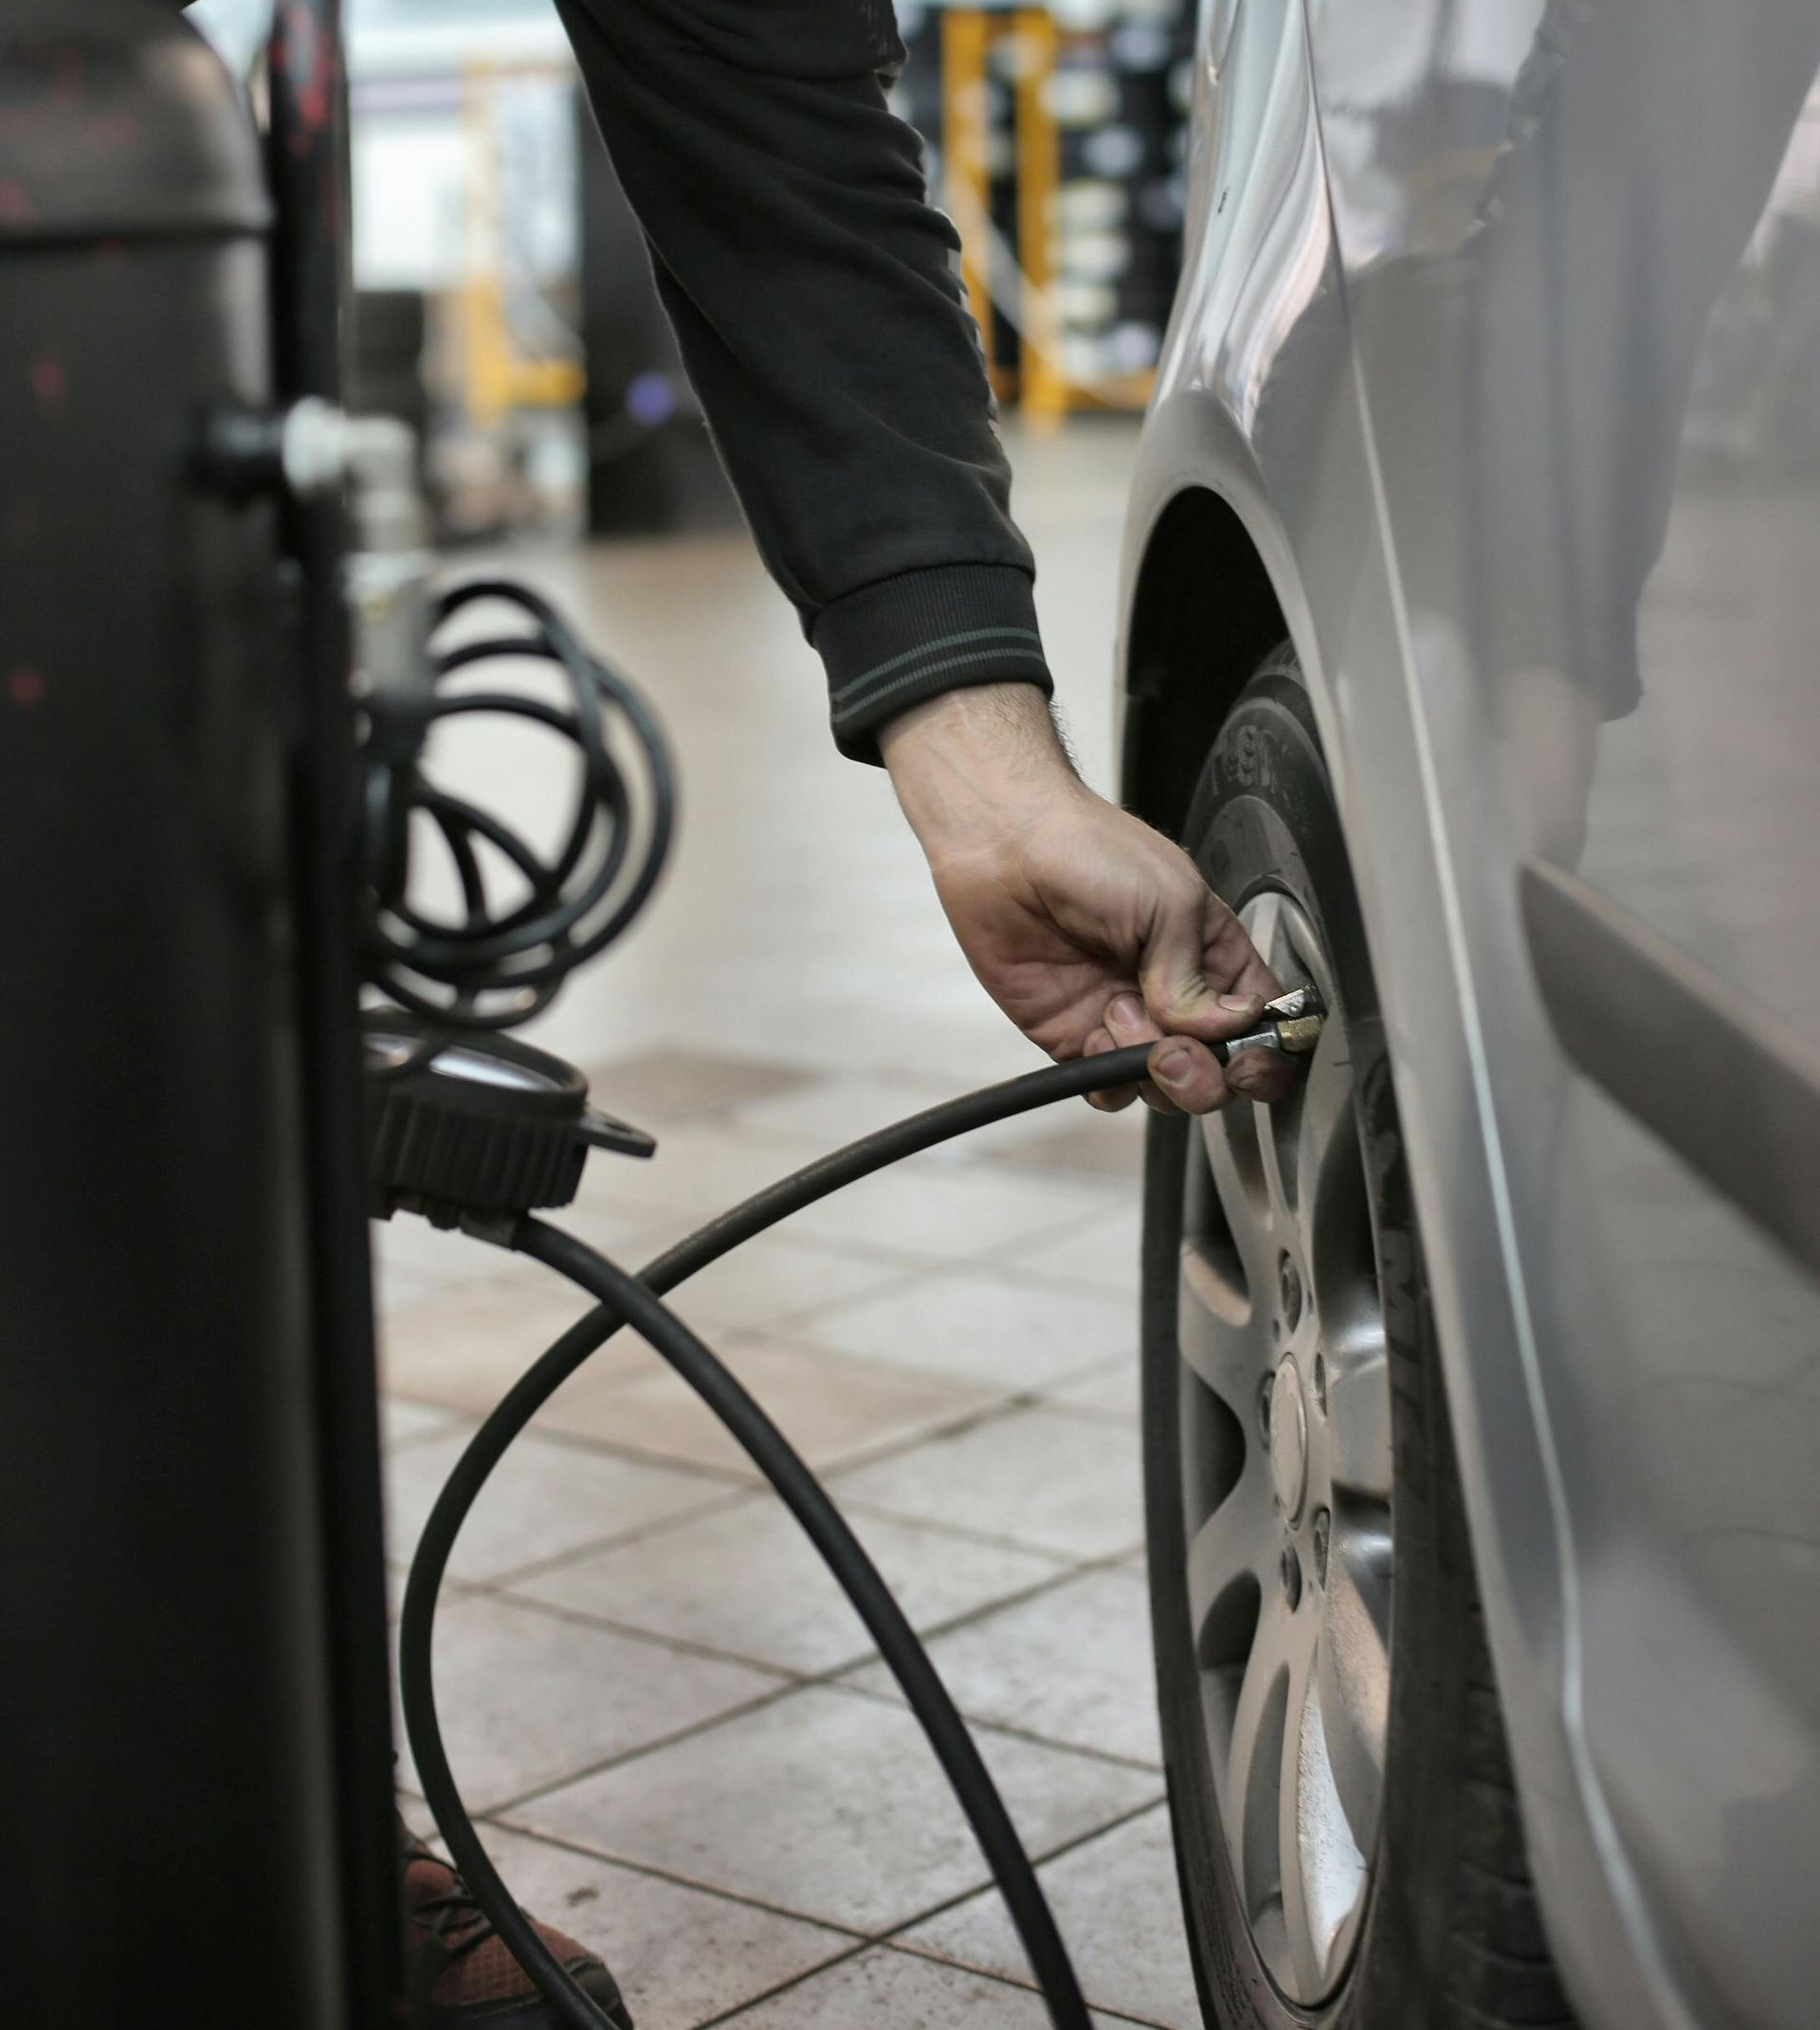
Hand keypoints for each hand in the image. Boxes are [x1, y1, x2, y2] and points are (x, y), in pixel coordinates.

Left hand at [880, 683, 1296, 1113]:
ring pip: (1168, 1089)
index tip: (1249, 1056)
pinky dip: (1110, 1079)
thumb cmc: (1090, 851)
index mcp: (1215, 956)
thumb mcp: (1169, 900)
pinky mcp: (1078, 1040)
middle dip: (1207, 1075)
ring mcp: (1129, 1022)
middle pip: (1222, 1072)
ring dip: (1154, 1070)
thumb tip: (1219, 1031)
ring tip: (1120, 1012)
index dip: (1268, 1053)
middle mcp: (1179, 996)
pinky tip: (1096, 1031)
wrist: (1006, 849)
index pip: (1264, 1024)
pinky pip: (1111, 1090)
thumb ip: (1195, 975)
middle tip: (1176, 1047)